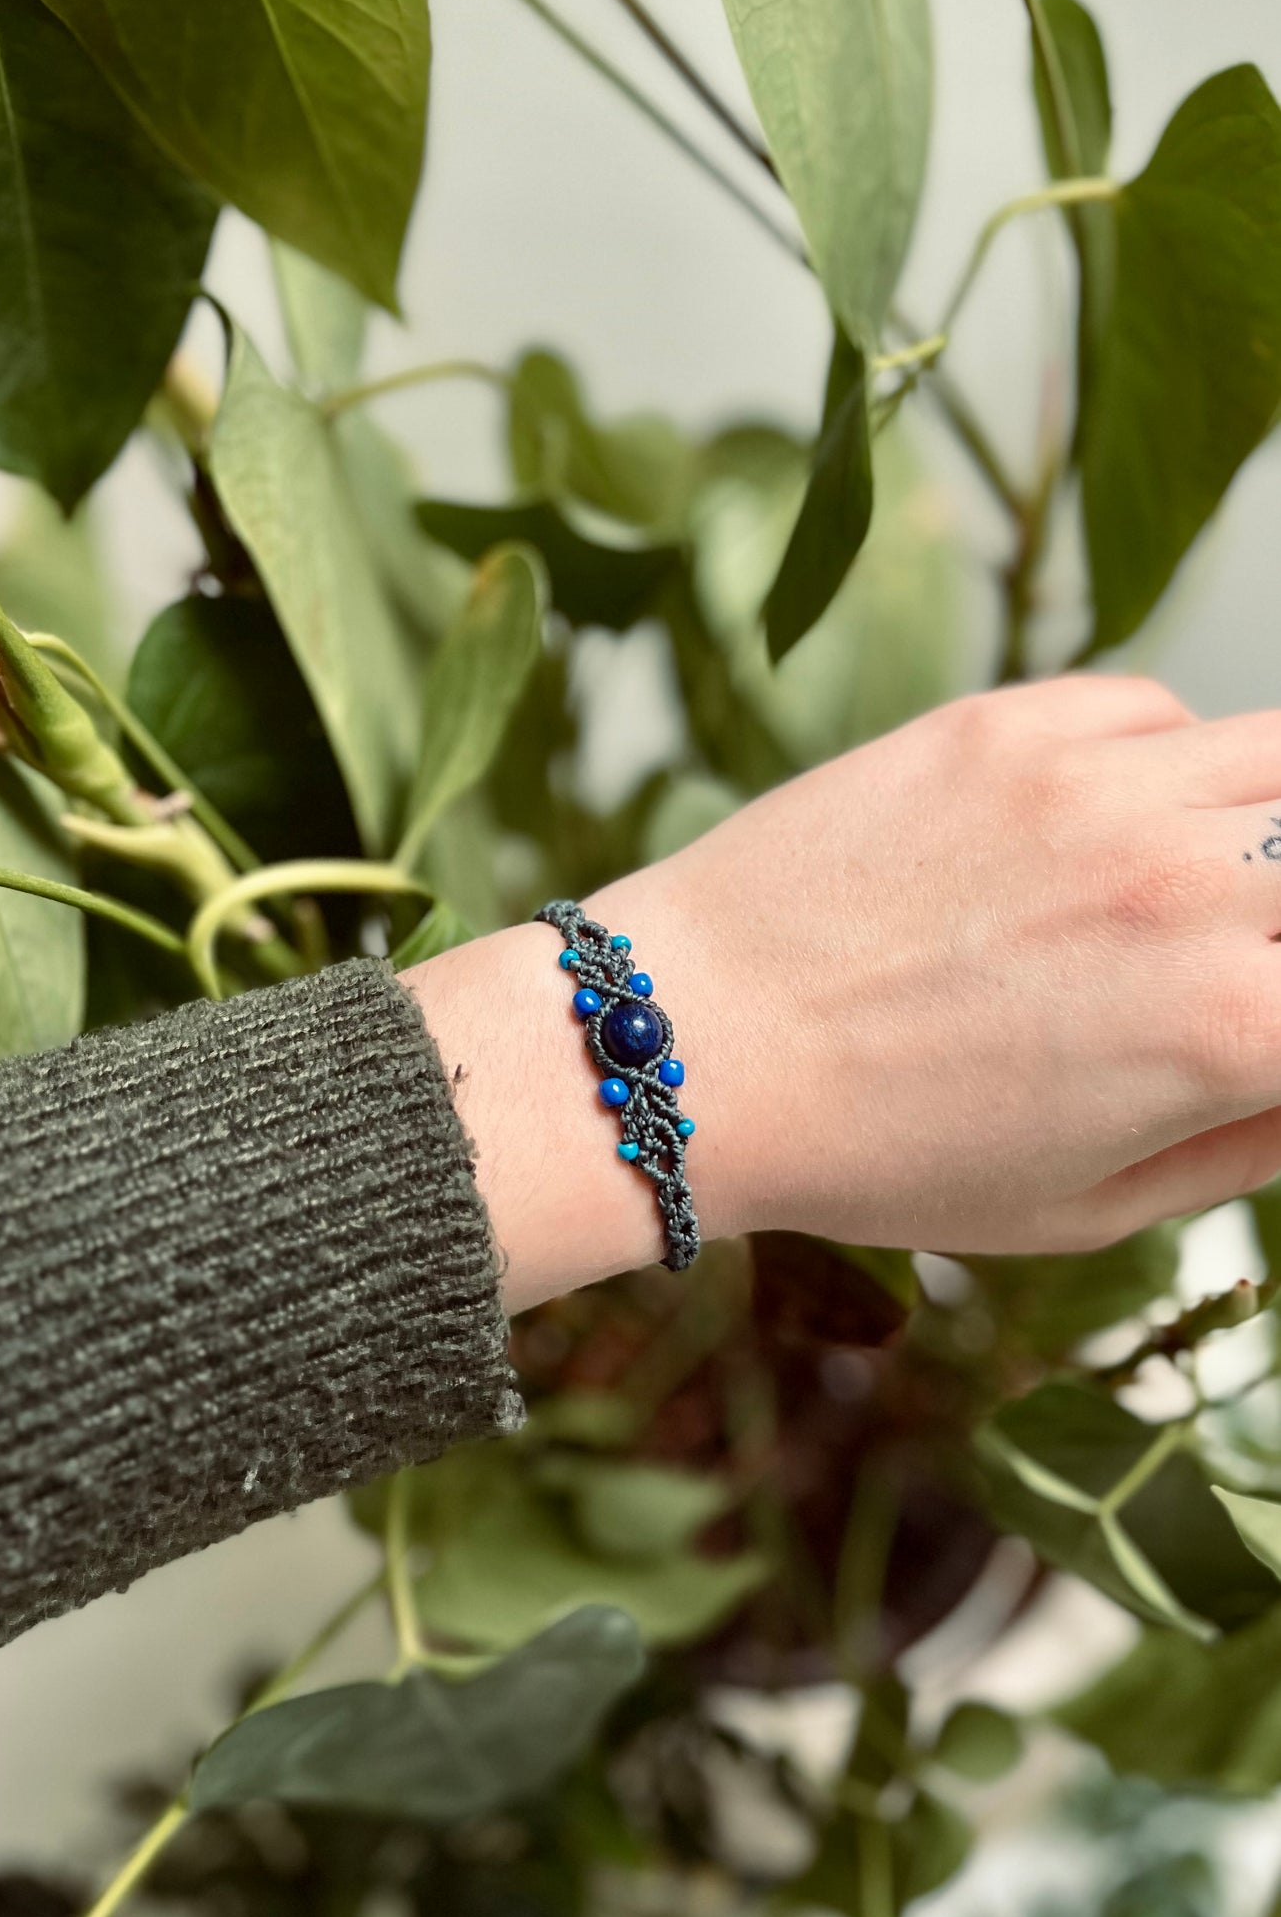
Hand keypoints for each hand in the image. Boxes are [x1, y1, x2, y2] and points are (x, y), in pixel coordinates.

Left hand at [402, 676, 1280, 1309]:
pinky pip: (1157, 709)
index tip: (1262, 1022)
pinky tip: (1112, 823)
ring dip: (1265, 823)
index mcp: (1229, 1029)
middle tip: (1245, 951)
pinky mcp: (1011, 720)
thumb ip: (1247, 1144)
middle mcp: (1186, 885)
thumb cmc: (876, 1152)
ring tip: (1202, 882)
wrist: (693, 1041)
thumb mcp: (1088, 1206)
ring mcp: (1098, 785)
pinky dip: (1169, 762)